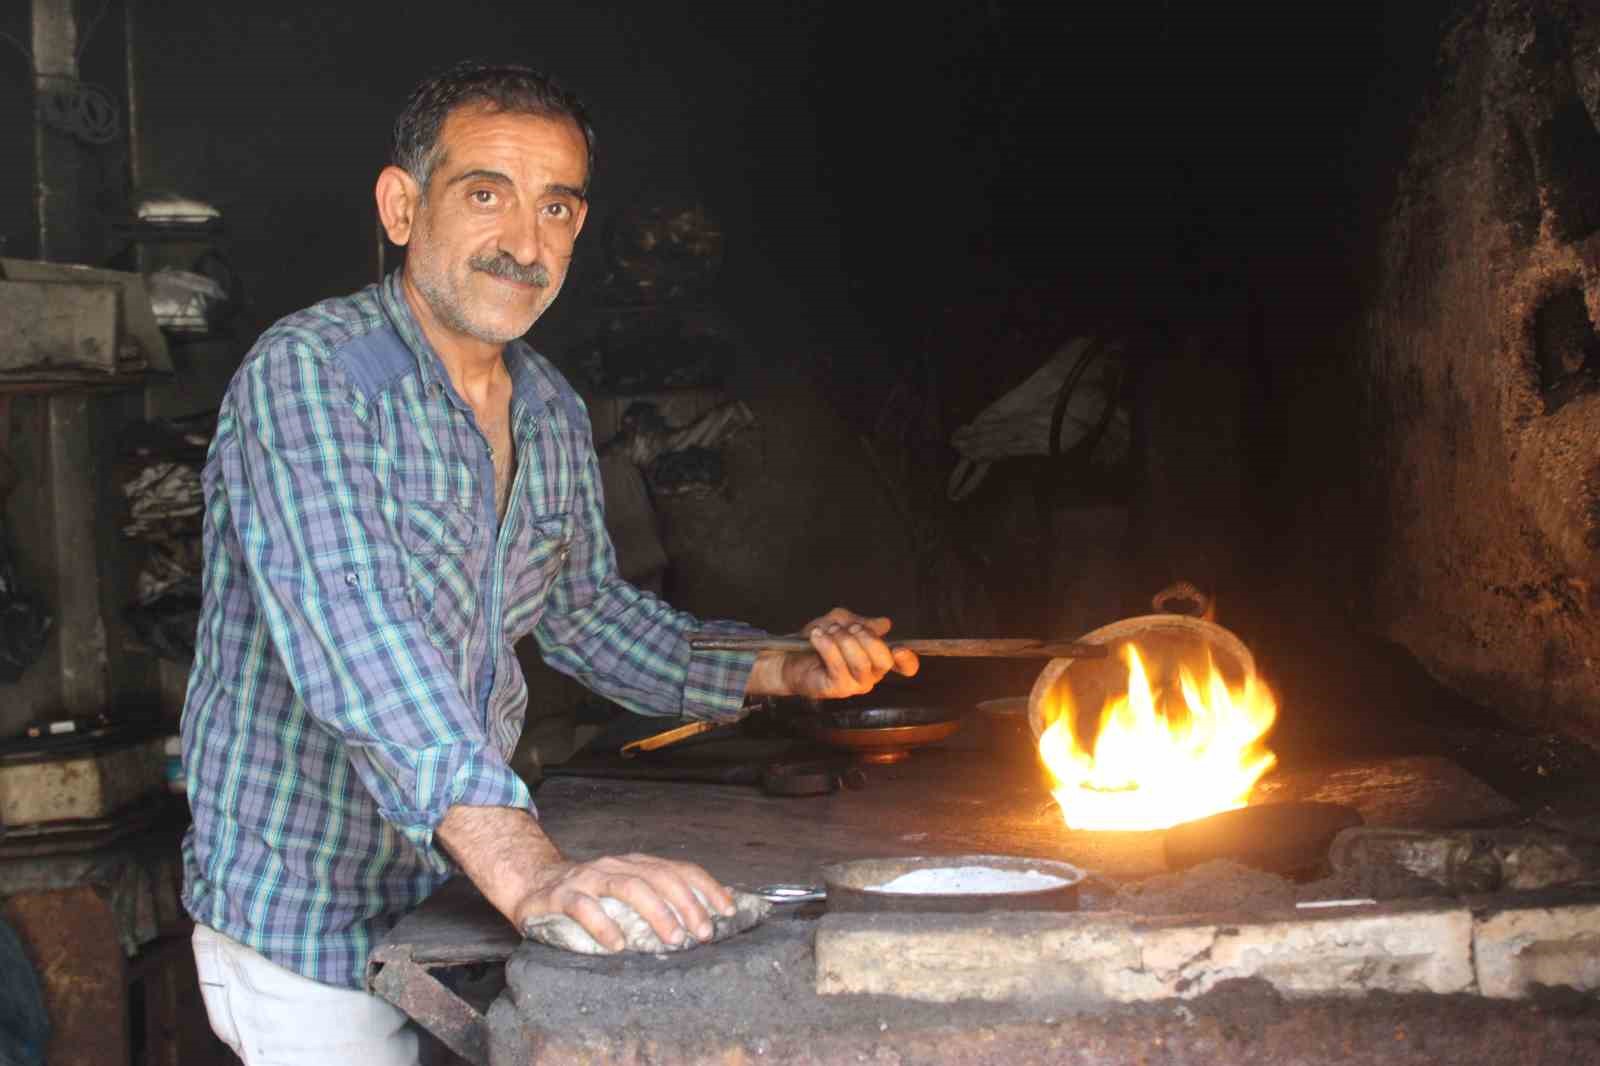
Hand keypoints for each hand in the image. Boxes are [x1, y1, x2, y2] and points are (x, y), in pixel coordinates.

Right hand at [509, 853, 734, 952]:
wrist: (532, 883)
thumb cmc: (587, 895)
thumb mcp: (624, 893)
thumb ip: (655, 901)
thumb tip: (702, 920)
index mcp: (636, 865)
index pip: (678, 869)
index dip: (706, 887)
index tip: (728, 910)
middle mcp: (616, 866)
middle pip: (659, 877)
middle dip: (686, 904)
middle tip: (702, 933)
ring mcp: (589, 878)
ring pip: (627, 887)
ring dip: (655, 912)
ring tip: (672, 938)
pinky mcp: (562, 895)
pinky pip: (584, 906)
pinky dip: (603, 925)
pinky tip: (617, 944)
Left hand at [752, 607, 919, 698]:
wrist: (788, 657)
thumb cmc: (818, 641)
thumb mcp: (840, 622)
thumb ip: (861, 622)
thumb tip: (885, 623)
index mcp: (877, 659)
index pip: (905, 665)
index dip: (908, 659)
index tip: (898, 648)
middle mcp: (870, 675)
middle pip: (884, 659)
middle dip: (865, 637)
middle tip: (845, 628)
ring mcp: (855, 685)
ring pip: (860, 661)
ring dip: (842, 639)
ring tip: (825, 631)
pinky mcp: (836, 690)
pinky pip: (838, 666)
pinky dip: (827, 646)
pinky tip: (817, 637)